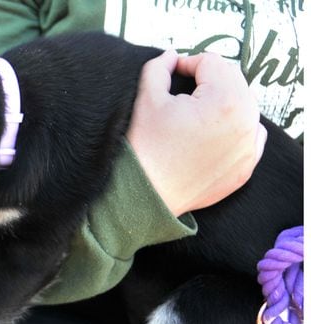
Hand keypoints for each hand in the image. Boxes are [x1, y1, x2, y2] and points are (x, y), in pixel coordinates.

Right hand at [127, 50, 266, 216]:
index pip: (212, 63)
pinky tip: (213, 132)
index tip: (173, 73)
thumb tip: (171, 56)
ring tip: (197, 112)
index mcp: (224, 99)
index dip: (188, 63)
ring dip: (224, 102)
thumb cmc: (145, 148)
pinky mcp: (245, 167)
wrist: (144, 194)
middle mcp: (245, 121)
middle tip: (184, 93)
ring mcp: (248, 147)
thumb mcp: (146, 98)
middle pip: (233, 81)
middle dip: (209, 81)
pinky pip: (250, 136)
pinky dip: (236, 128)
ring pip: (244, 107)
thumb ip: (159, 67)